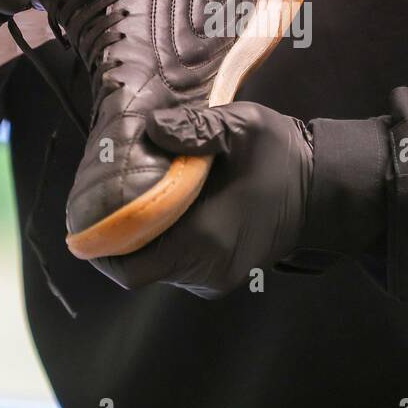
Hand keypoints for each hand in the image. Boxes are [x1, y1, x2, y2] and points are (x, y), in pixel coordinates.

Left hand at [90, 103, 311, 298]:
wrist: (326, 190)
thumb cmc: (283, 158)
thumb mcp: (242, 128)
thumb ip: (193, 128)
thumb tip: (149, 132)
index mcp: (205, 240)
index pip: (130, 264)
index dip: (99, 246)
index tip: (80, 220)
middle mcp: (206, 271)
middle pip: (138, 267)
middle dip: (117, 236)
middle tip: (102, 198)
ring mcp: (215, 278)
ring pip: (156, 266)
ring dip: (140, 238)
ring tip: (132, 198)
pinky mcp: (221, 276)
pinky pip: (174, 265)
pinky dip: (161, 241)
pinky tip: (163, 208)